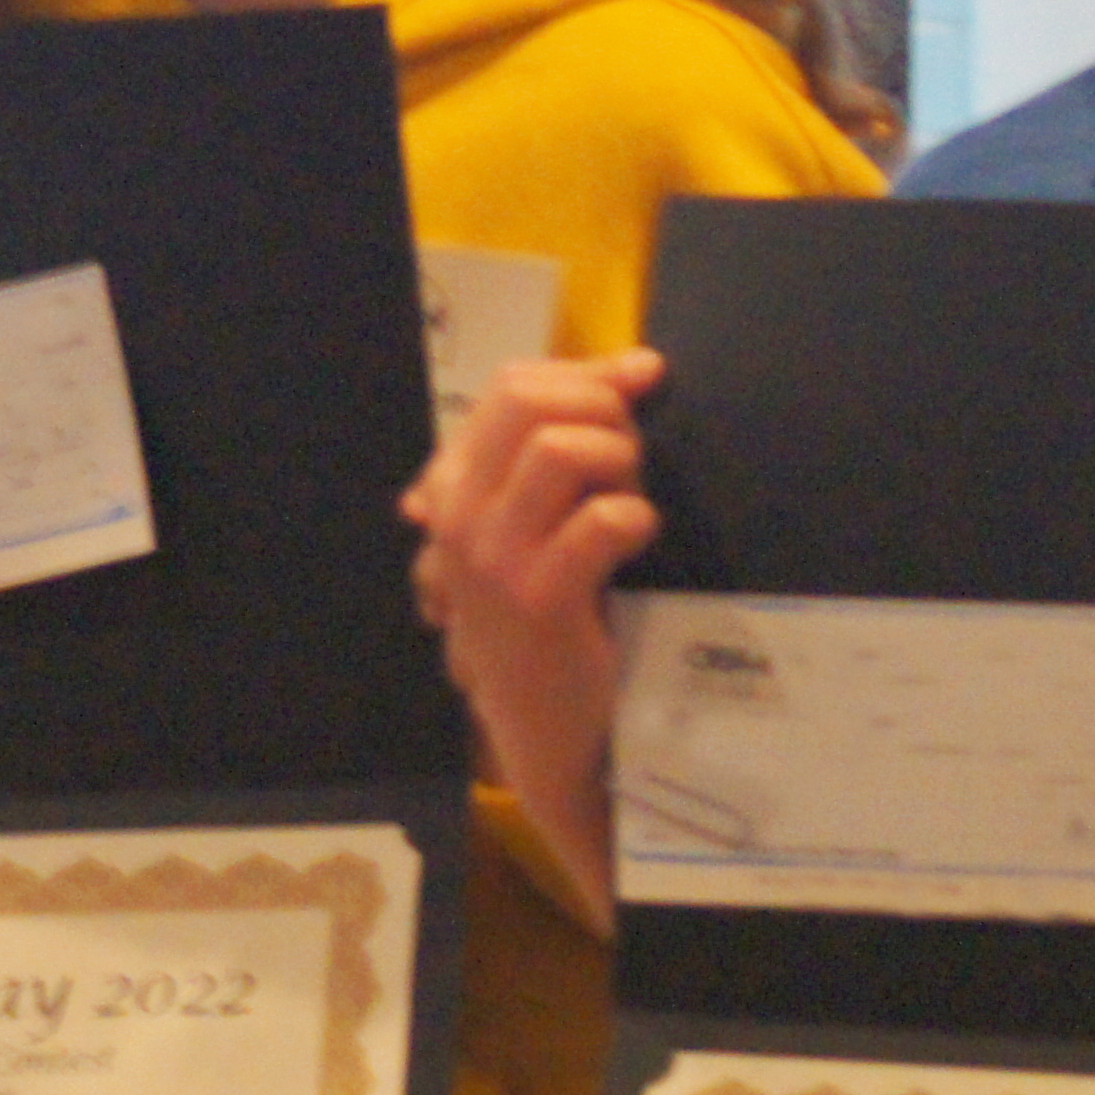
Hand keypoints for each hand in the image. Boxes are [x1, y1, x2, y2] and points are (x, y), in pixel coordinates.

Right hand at [406, 348, 669, 926]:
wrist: (541, 729)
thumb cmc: (549, 618)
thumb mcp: (535, 524)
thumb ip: (566, 445)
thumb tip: (640, 364)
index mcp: (454, 487)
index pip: (513, 384)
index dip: (587, 372)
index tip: (640, 384)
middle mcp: (459, 513)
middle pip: (530, 400)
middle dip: (602, 410)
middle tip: (630, 458)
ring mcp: (492, 556)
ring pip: (564, 449)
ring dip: (619, 462)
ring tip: (629, 499)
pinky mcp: (539, 597)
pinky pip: (604, 519)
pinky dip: (636, 519)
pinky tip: (636, 541)